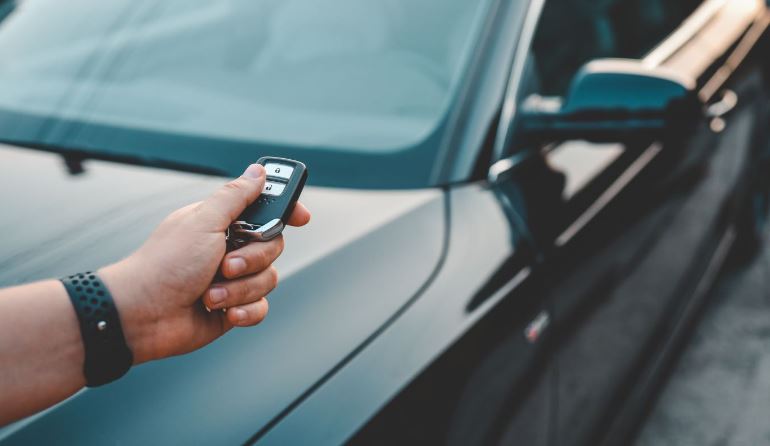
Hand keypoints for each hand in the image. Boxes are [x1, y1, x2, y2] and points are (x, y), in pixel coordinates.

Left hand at [99, 164, 310, 363]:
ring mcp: (231, 279)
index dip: (287, 210)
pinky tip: (225, 313)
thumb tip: (258, 172)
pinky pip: (260, 307)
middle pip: (273, 246)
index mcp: (221, 222)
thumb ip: (236, 197)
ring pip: (268, 279)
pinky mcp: (232, 308)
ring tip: (210, 294)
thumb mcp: (203, 222)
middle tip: (224, 264)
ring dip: (240, 289)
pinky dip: (244, 311)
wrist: (142, 316)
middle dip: (251, 260)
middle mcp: (229, 248)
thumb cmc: (164, 264)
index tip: (302, 217)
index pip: (264, 208)